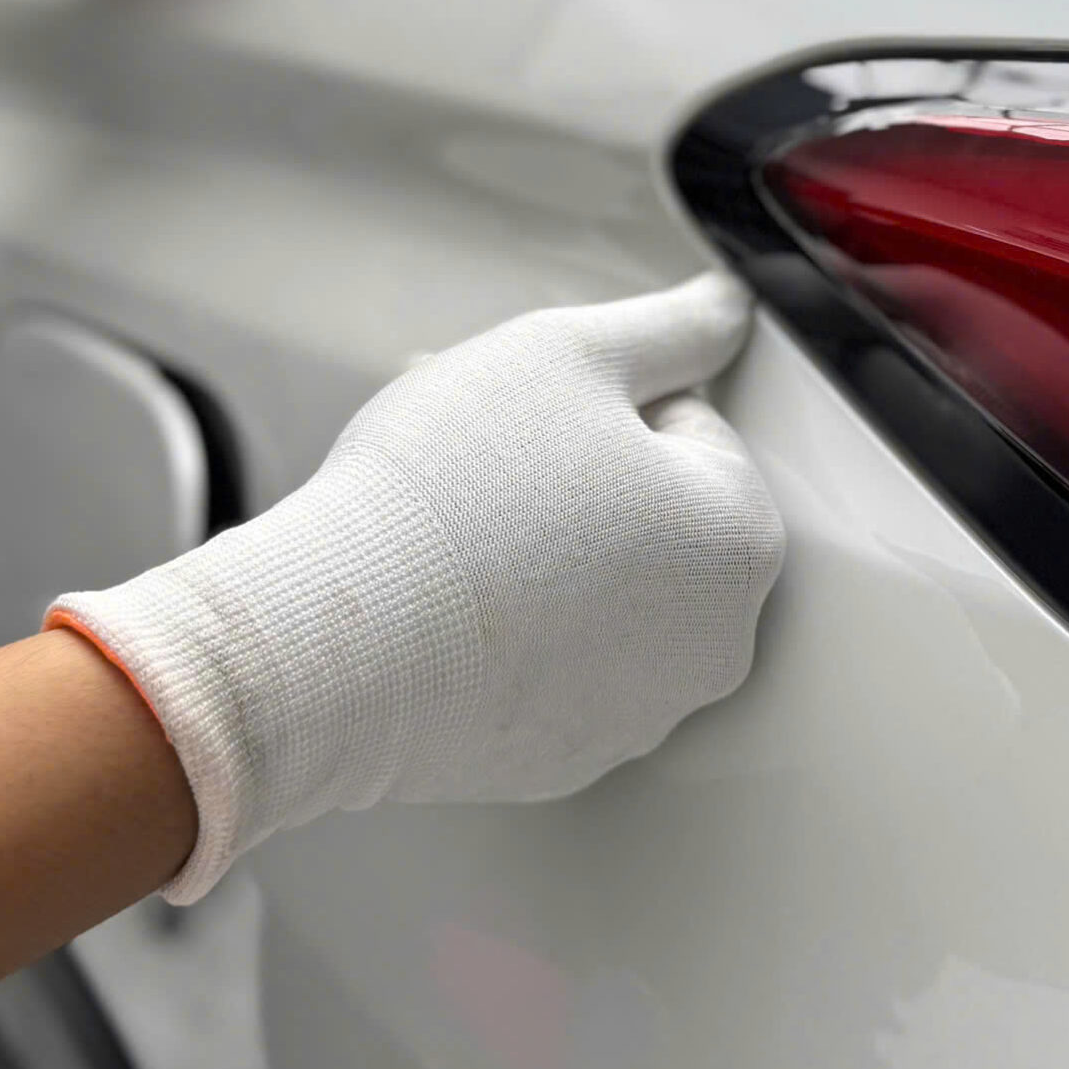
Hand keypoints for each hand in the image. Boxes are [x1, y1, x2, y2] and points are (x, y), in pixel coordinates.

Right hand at [46, 273, 785, 901]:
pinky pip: (554, 667)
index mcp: (739, 539)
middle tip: (488, 463)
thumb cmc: (449, 497)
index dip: (600, 405)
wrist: (329, 649)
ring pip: (604, 592)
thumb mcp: (568, 353)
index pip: (691, 427)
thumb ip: (674, 326)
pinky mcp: (567, 759)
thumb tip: (729, 308)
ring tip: (457, 530)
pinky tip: (448, 608)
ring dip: (548, 552)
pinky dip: (516, 634)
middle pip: (656, 517)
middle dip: (579, 475)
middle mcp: (714, 642)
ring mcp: (642, 713)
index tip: (534, 419)